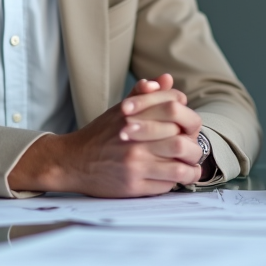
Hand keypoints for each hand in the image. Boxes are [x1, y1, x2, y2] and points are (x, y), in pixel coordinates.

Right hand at [7, 81, 202, 196]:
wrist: (71, 160)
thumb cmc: (100, 133)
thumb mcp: (120, 109)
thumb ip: (146, 95)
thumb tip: (167, 79)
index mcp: (134, 115)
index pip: (175, 110)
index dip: (187, 118)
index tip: (188, 127)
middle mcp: (135, 138)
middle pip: (181, 141)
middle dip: (193, 146)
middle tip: (193, 150)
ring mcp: (134, 163)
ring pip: (178, 167)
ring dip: (191, 169)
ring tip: (192, 168)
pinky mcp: (132, 186)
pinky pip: (165, 185)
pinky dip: (175, 182)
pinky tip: (175, 178)